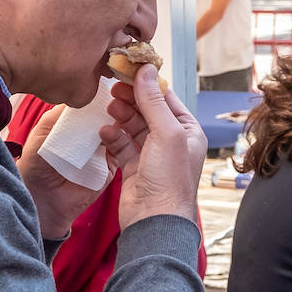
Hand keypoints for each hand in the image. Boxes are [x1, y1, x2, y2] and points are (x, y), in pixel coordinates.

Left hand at [18, 104, 111, 240]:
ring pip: (118, 130)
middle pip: (109, 115)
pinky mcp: (111, 167)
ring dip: (121, 120)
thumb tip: (83, 96)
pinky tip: (120, 131)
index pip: (93, 106)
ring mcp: (103, 151)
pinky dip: (121, 140)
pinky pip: (121, 151)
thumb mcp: (44, 132)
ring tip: (121, 110)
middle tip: (121, 94)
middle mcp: (91, 136)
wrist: (41, 198)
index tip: (109, 84)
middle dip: (115, 105)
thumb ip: (60, 114)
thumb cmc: (37, 164)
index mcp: (75, 126)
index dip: (101, 96)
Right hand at [102, 66, 205, 227]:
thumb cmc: (169, 179)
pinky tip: (104, 131)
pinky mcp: (134, 169)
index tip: (129, 71)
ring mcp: (152, 156)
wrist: (154, 220)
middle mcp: (171, 143)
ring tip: (109, 107)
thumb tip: (147, 70)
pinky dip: (113, 136)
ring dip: (121, 116)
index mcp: (188, 132)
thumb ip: (154, 101)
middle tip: (113, 88)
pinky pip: (121, 145)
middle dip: (131, 99)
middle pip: (148, 111)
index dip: (148, 85)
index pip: (167, 100)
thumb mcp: (166, 132)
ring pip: (133, 127)